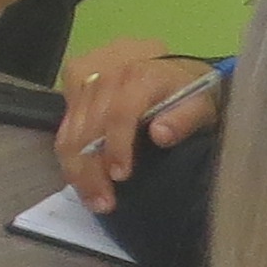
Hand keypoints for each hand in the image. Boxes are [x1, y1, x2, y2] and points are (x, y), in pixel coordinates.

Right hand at [55, 37, 225, 212]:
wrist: (169, 63)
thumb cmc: (190, 89)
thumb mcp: (202, 102)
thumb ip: (185, 118)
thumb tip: (161, 135)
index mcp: (141, 75)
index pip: (119, 113)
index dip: (117, 146)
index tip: (121, 176)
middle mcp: (107, 74)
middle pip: (89, 126)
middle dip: (92, 170)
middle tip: (103, 203)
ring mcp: (85, 80)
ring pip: (70, 130)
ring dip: (77, 170)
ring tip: (92, 199)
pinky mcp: (72, 87)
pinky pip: (64, 128)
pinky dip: (69, 158)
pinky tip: (80, 181)